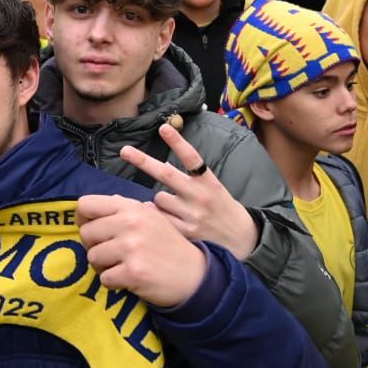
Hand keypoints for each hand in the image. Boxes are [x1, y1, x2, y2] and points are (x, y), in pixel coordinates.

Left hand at [77, 193, 206, 307]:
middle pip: (86, 233)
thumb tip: (91, 205)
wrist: (195, 275)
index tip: (93, 230)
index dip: (84, 219)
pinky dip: (113, 282)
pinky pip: (104, 278)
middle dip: (94, 246)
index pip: (86, 204)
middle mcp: (130, 223)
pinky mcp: (133, 272)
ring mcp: (131, 248)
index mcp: (132, 207)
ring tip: (121, 266)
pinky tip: (128, 279)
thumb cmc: (169, 246)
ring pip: (92, 257)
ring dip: (103, 266)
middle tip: (112, 253)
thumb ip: (123, 210)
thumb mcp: (151, 218)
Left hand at [118, 124, 259, 259]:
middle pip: (166, 174)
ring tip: (175, 210)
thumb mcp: (214, 189)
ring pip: (159, 199)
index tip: (164, 127)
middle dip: (143, 161)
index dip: (177, 142)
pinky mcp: (186, 232)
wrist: (243, 240)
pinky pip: (160, 219)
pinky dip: (156, 217)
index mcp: (209, 182)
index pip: (192, 158)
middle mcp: (200, 196)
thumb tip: (162, 167)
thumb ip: (192, 179)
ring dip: (159, 201)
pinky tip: (163, 222)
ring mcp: (192, 214)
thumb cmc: (223, 210)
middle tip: (125, 151)